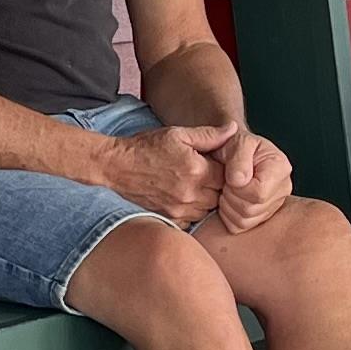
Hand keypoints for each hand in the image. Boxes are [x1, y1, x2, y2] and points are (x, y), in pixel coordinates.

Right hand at [103, 122, 232, 222]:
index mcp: (197, 170)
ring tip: (195, 186)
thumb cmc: (147, 147)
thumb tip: (234, 129)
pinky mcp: (169, 218)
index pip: (229, 176)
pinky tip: (184, 198)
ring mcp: (179, 209)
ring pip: (208, 210)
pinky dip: (192, 212)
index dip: (225, 169)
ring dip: (206, 200)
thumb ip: (209, 135)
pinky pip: (192, 220)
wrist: (116, 166)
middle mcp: (190, 193)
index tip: (216, 164)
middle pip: (221, 195)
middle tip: (207, 176)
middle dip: (218, 186)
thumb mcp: (178, 134)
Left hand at [211, 128, 295, 234]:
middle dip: (231, 196)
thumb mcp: (237, 142)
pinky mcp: (262, 216)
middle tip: (227, 182)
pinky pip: (239, 227)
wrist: (233, 152)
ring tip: (228, 189)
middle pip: (252, 209)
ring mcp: (274, 205)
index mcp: (280, 167)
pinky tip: (229, 199)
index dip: (239, 188)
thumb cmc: (236, 145)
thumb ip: (239, 158)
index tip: (231, 177)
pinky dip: (228, 215)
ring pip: (245, 220)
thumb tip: (239, 181)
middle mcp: (282, 188)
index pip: (259, 192)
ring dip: (228, 205)